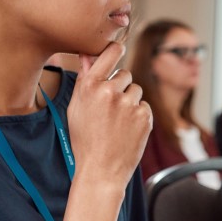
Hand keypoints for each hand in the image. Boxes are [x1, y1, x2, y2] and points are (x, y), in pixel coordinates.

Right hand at [66, 42, 151, 186]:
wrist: (101, 171)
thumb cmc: (84, 140)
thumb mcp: (76, 108)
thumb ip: (85, 80)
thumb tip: (88, 55)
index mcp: (90, 86)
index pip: (110, 53)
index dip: (116, 50)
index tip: (118, 49)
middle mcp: (110, 91)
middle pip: (125, 74)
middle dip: (120, 87)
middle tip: (110, 109)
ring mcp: (129, 104)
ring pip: (136, 90)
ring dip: (130, 102)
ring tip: (118, 122)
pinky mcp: (145, 116)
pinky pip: (144, 106)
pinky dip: (139, 116)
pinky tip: (127, 130)